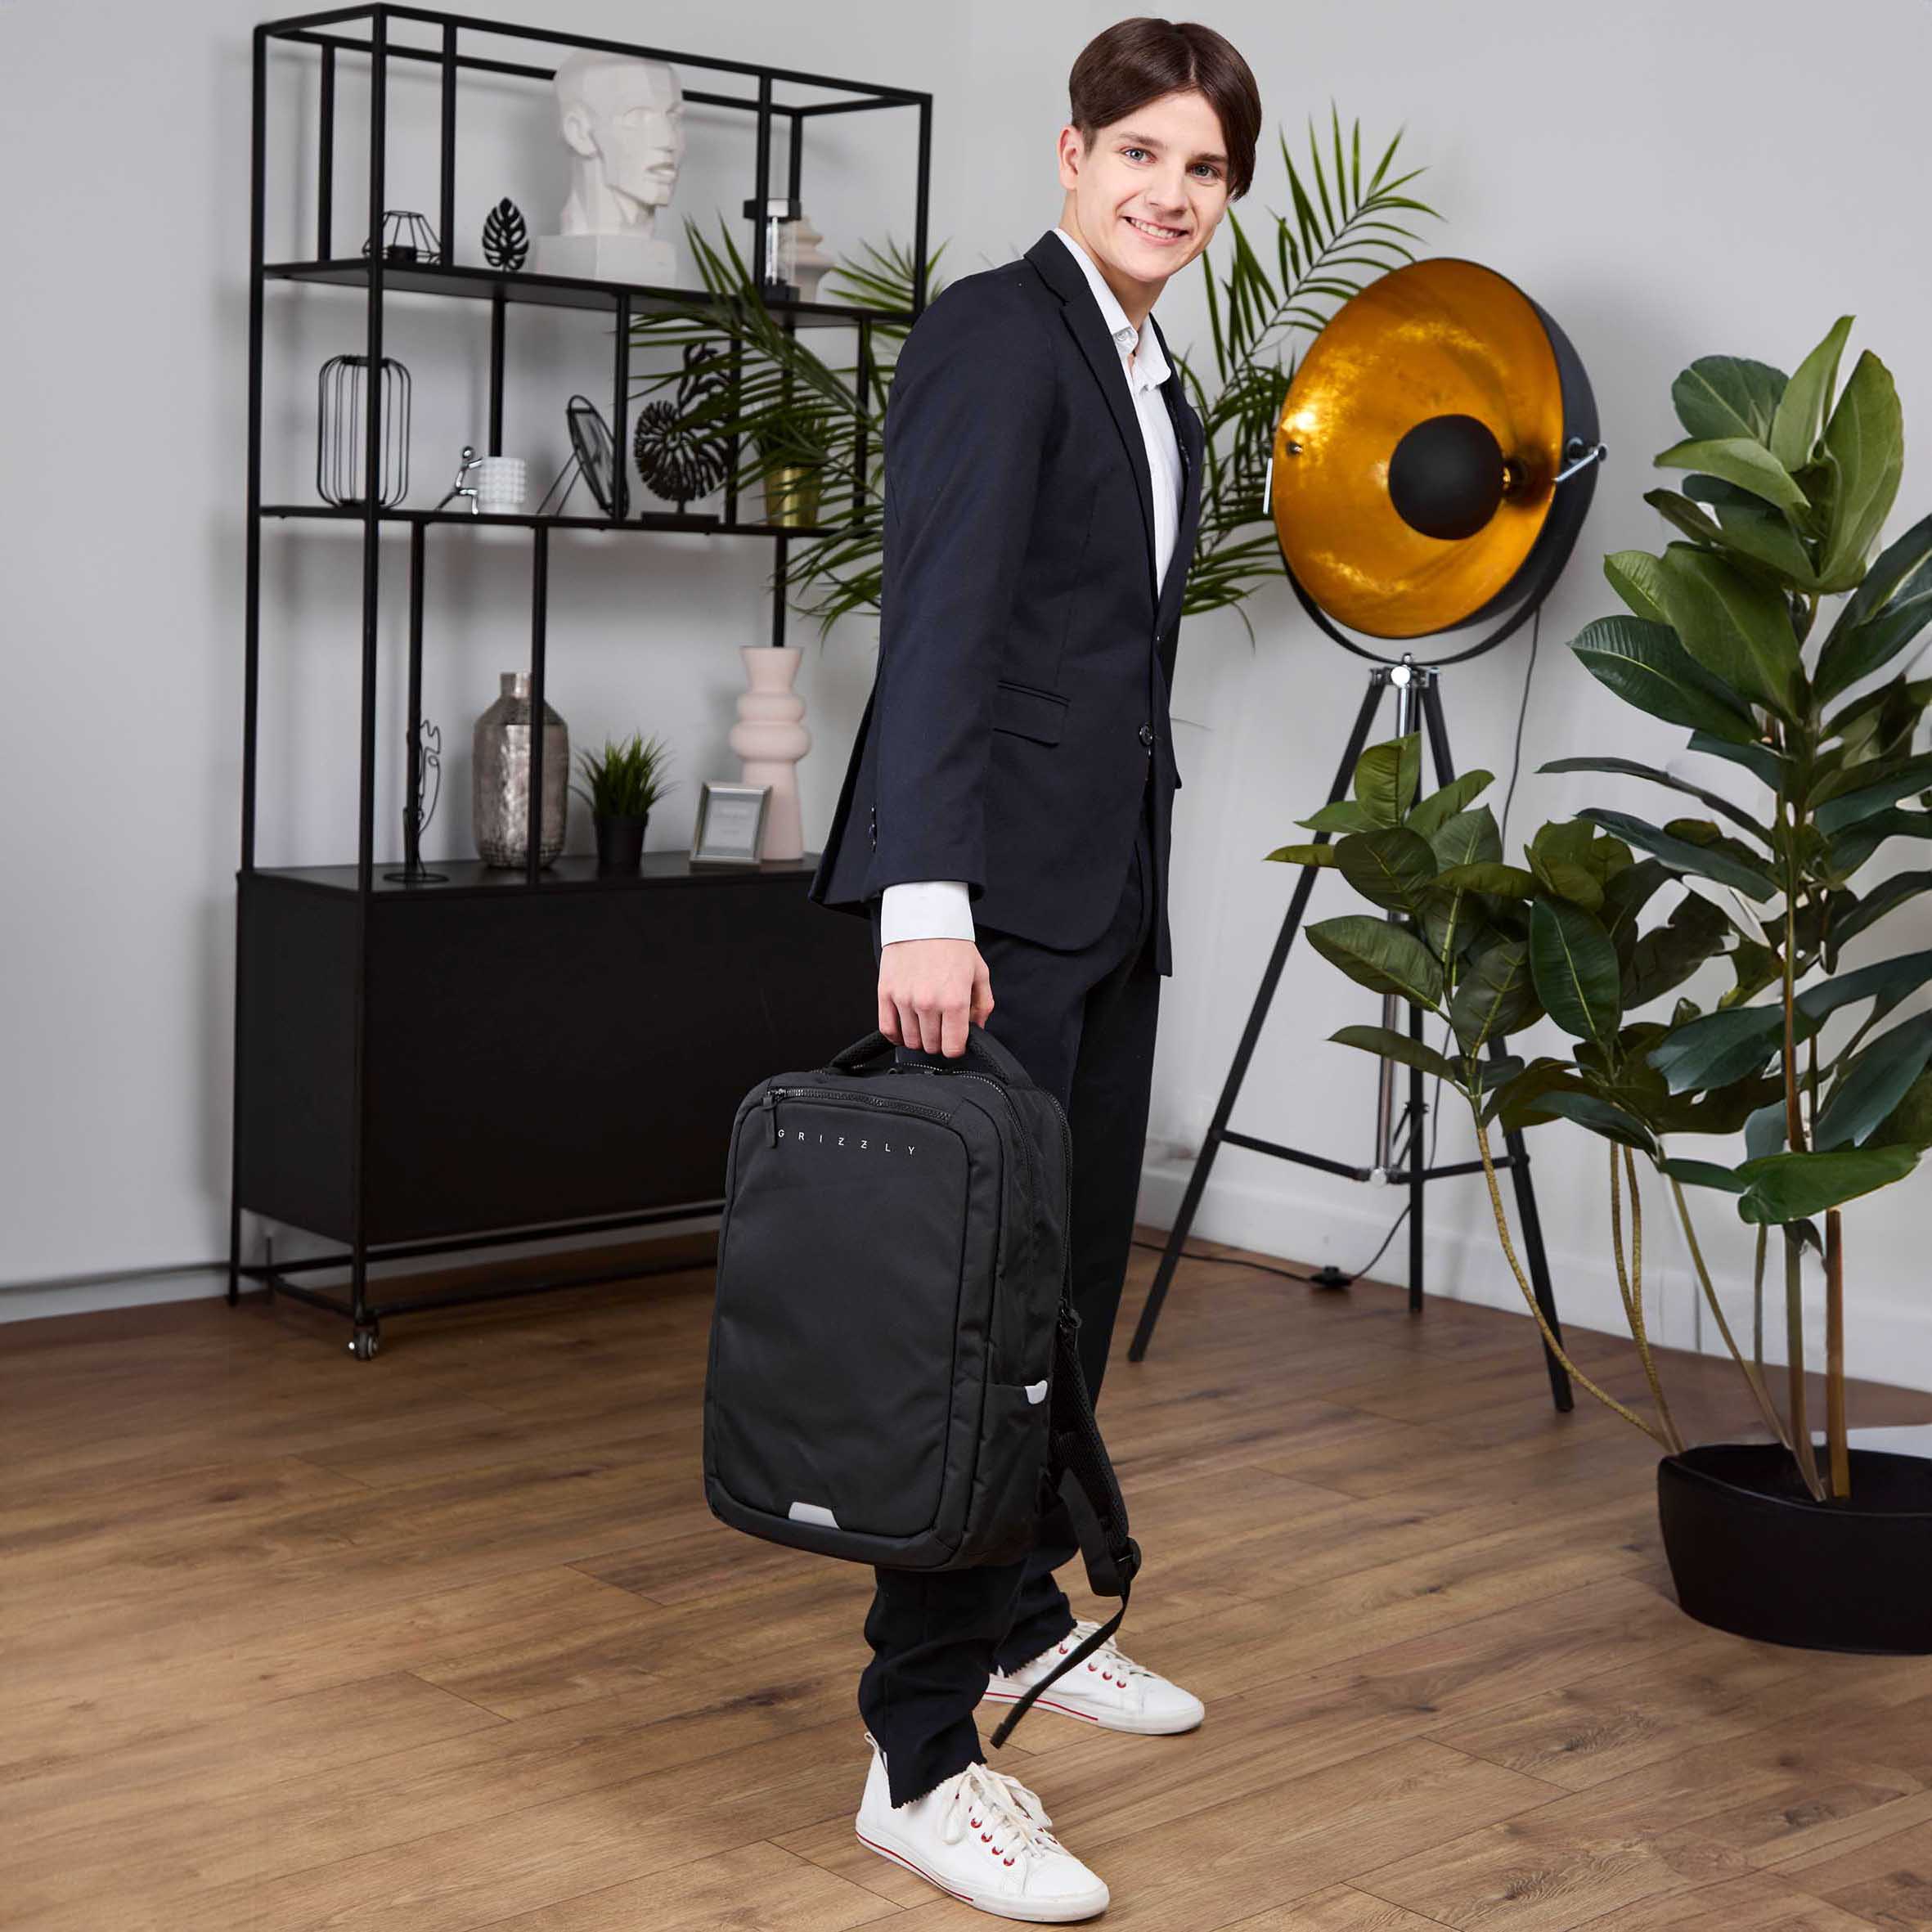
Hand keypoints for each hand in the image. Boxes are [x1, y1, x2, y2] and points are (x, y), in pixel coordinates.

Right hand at [878, 938, 993, 1057]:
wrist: (924, 918)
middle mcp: (929, 1003)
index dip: (956, 1048)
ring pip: (911, 1040)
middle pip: (931, 1046)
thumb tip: (978, 1028)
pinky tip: (905, 1029)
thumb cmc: (952, 942)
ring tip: (925, 1024)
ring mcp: (905, 999)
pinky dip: (896, 1035)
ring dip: (919, 1038)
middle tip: (942, 1028)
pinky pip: (888, 1028)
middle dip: (939, 1042)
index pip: (953, 1047)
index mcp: (955, 1000)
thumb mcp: (979, 971)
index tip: (955, 1041)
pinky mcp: (886, 993)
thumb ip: (983, 1004)